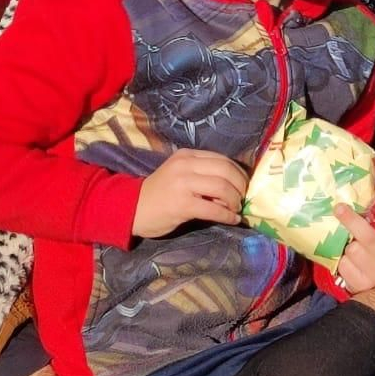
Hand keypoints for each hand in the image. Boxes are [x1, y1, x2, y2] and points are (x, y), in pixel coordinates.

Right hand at [132, 149, 247, 239]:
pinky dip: (227, 215)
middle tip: (242, 198)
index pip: (222, 159)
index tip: (244, 185)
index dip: (238, 173)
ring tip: (235, 209)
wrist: (131, 209)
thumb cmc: (159, 194)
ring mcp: (183, 184)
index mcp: (187, 155)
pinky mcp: (182, 204)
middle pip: (226, 170)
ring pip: (222, 187)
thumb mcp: (180, 174)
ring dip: (235, 200)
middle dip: (240, 186)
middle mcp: (185, 165)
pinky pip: (214, 209)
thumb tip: (234, 186)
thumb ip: (202, 174)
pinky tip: (232, 219)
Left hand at [331, 184, 374, 294]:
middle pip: (371, 239)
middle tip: (339, 208)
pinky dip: (340, 258)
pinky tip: (345, 258)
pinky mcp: (361, 283)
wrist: (370, 274)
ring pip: (353, 250)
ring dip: (346, 243)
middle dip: (354, 222)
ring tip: (348, 242)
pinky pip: (343, 264)